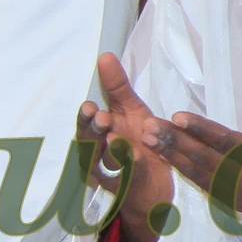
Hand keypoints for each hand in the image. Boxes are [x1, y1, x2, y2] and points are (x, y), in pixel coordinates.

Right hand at [78, 54, 175, 241]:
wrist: (155, 182)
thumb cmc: (139, 141)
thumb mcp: (131, 110)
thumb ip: (117, 86)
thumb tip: (105, 55)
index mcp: (100, 133)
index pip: (87, 124)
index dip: (86, 118)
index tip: (90, 108)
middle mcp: (99, 153)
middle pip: (89, 144)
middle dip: (94, 132)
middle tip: (102, 120)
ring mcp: (112, 172)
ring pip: (105, 161)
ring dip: (110, 150)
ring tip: (115, 139)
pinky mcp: (128, 186)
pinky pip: (127, 177)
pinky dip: (130, 168)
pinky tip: (135, 158)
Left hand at [155, 86, 241, 236]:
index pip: (229, 145)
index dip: (202, 130)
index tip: (177, 116)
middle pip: (206, 162)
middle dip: (175, 144)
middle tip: (148, 128)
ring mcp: (239, 200)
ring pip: (200, 177)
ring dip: (173, 158)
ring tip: (149, 140)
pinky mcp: (233, 206)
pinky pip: (204, 186)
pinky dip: (183, 171)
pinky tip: (166, 156)